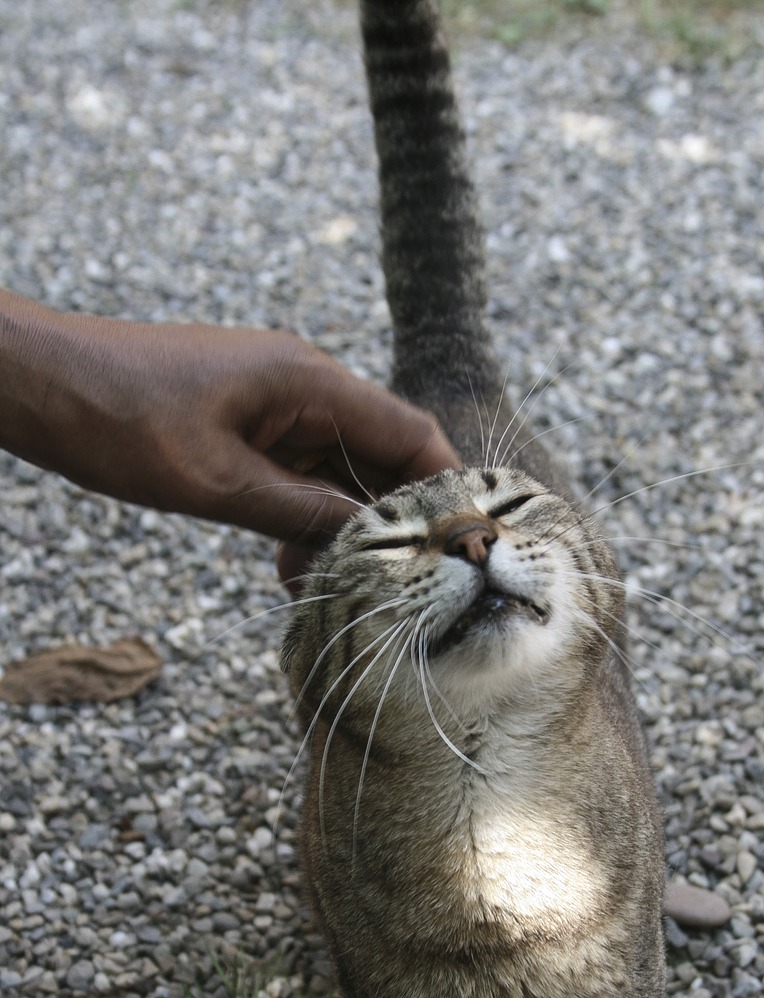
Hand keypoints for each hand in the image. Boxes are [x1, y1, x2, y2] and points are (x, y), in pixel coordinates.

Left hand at [0, 291, 457, 578]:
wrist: (40, 383)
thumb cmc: (116, 417)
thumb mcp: (216, 482)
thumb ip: (301, 510)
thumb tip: (368, 542)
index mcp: (308, 381)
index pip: (409, 432)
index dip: (444, 488)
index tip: (461, 544)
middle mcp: (303, 386)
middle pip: (380, 455)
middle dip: (390, 521)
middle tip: (397, 584)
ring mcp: (275, 404)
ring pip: (337, 472)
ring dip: (339, 529)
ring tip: (325, 587)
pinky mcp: (248, 424)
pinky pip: (297, 474)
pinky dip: (301, 519)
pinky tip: (286, 568)